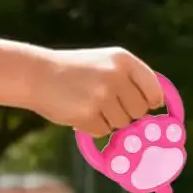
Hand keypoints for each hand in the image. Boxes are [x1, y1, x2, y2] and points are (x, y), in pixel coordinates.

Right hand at [30, 48, 162, 136]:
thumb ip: (130, 80)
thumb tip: (156, 107)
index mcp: (124, 60)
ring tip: (88, 104)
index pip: (154, 91)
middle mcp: (116, 75)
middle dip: (126, 114)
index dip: (150, 103)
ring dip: (107, 121)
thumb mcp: (105, 63)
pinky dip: (91, 127)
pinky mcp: (88, 113)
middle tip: (106, 104)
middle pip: (139, 112)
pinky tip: (78, 112)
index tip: (144, 107)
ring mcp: (102, 95)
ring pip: (122, 124)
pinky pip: (103, 132)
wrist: (36, 74)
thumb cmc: (75, 71)